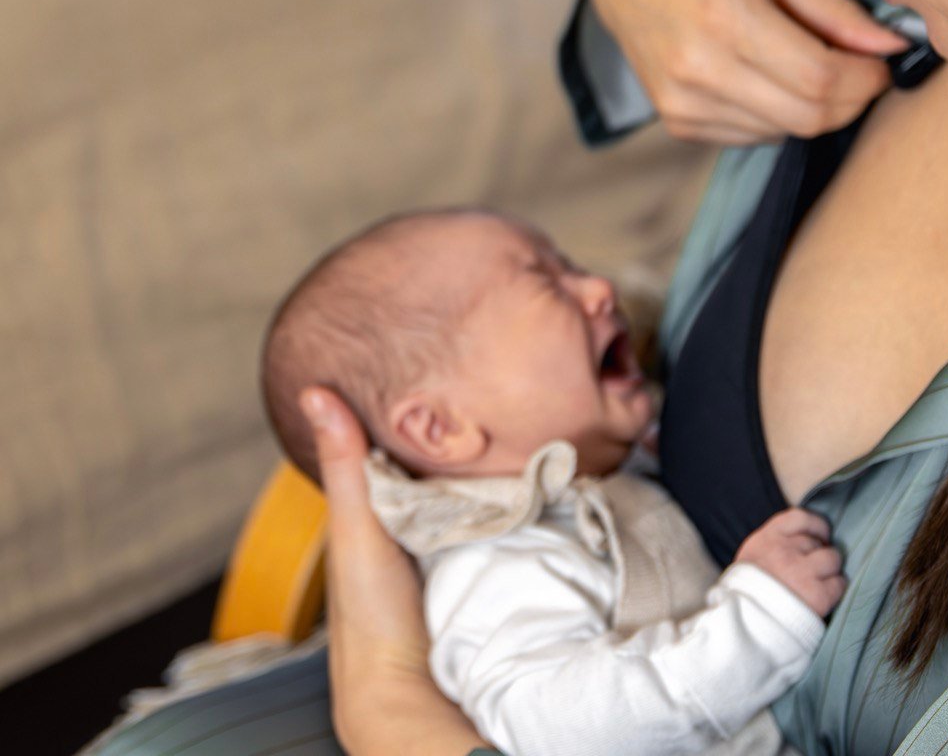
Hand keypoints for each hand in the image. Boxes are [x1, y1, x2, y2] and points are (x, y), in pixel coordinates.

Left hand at [301, 387, 489, 755]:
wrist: (408, 689)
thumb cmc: (371, 611)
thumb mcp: (358, 526)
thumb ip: (347, 464)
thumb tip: (315, 390)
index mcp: (373, 511)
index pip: (394, 445)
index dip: (414, 410)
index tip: (442, 363)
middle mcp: (407, 524)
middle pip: (434, 465)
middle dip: (458, 433)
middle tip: (492, 383)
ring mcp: (444, 545)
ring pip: (464, 489)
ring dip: (486, 464)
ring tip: (519, 417)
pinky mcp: (479, 563)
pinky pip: (491, 516)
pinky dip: (505, 495)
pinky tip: (528, 476)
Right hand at [589, 0, 907, 144]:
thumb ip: (834, 10)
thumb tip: (891, 48)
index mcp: (724, 13)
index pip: (818, 76)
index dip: (864, 77)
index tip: (882, 62)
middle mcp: (697, 65)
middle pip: (807, 114)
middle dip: (851, 100)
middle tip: (862, 72)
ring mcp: (683, 102)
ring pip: (786, 131)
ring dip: (816, 109)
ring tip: (811, 66)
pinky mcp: (678, 124)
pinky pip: (756, 136)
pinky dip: (780, 116)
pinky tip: (769, 80)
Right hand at [734, 508, 847, 618]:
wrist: (744, 630)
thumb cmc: (748, 595)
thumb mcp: (751, 559)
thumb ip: (774, 544)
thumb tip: (807, 537)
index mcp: (765, 539)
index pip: (800, 518)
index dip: (816, 526)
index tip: (821, 536)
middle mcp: (784, 551)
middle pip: (817, 542)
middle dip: (818, 554)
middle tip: (813, 570)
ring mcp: (801, 573)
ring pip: (832, 558)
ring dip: (830, 569)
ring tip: (821, 582)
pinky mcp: (817, 596)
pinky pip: (839, 583)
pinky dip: (836, 588)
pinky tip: (826, 596)